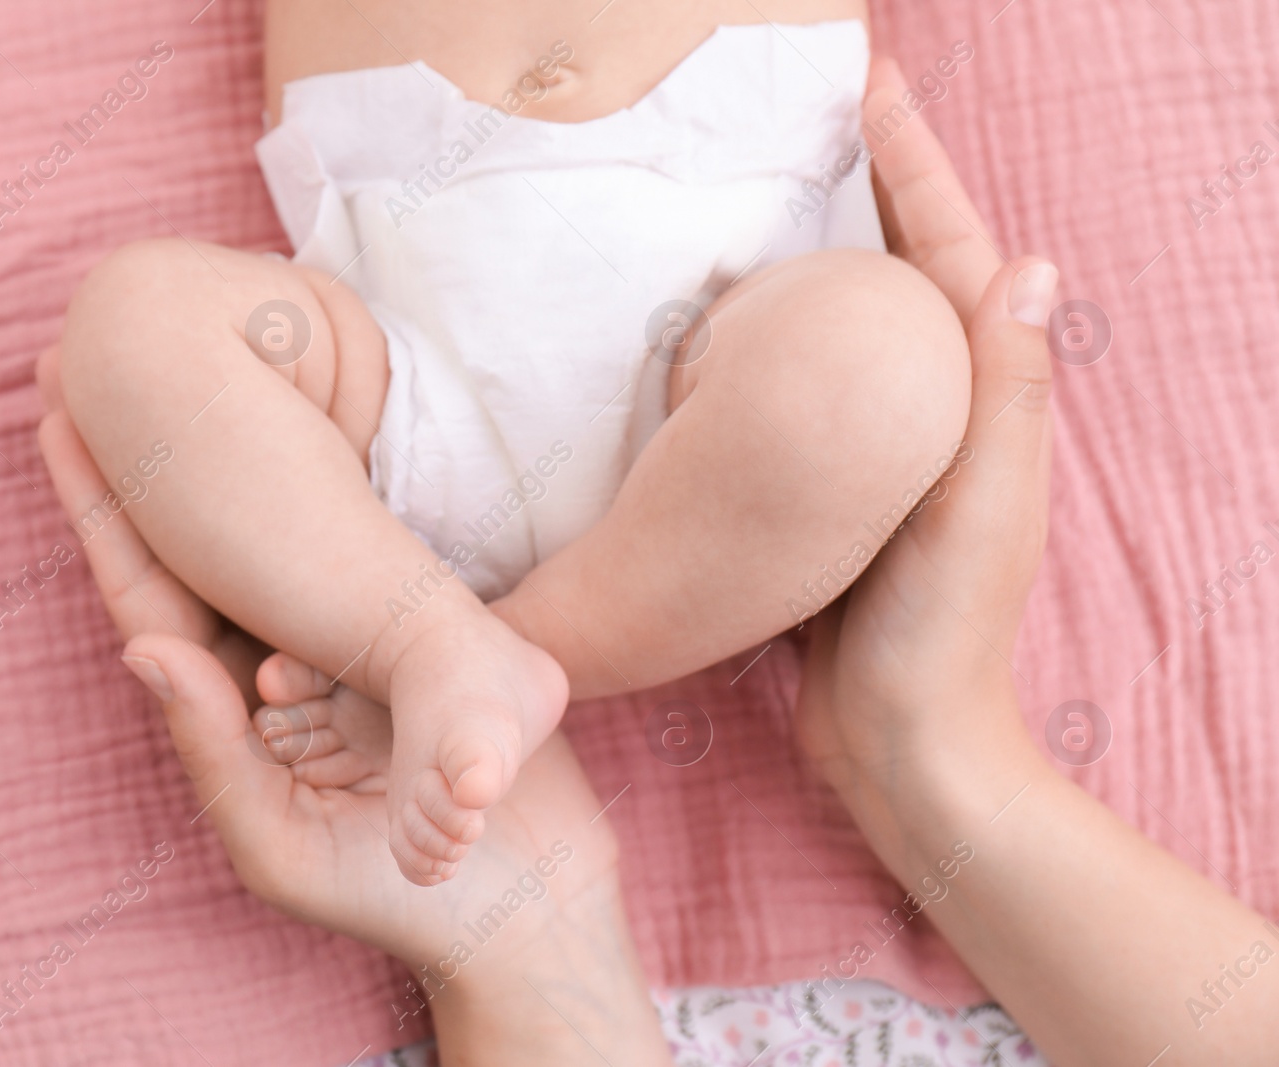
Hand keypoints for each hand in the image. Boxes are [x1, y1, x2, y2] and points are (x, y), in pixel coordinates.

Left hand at [35, 345, 667, 1064]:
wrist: (526, 898)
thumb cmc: (391, 894)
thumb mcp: (278, 844)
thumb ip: (211, 752)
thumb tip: (142, 648)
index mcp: (229, 710)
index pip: (148, 598)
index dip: (101, 512)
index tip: (59, 419)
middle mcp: (277, 661)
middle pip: (197, 545)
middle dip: (144, 458)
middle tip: (90, 356)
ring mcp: (347, 641)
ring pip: (276, 534)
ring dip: (231, 451)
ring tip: (184, 362)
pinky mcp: (419, 629)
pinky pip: (364, 550)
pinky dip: (329, 486)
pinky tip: (310, 419)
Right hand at [795, 57, 1059, 800]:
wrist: (901, 748)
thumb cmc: (945, 634)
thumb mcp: (982, 509)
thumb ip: (1006, 394)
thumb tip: (1031, 263)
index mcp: (981, 404)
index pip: (953, 256)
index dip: (917, 168)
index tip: (871, 93)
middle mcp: (936, 416)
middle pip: (902, 276)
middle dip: (868, 194)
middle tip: (810, 128)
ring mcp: (880, 455)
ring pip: (847, 332)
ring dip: (813, 262)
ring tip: (757, 203)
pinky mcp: (827, 496)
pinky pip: (800, 401)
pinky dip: (769, 352)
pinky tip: (720, 334)